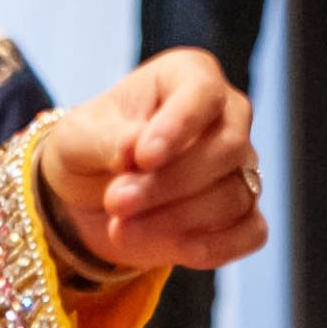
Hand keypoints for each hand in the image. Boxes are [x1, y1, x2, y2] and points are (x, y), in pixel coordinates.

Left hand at [34, 49, 267, 274]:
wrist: (86, 195)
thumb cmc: (88, 148)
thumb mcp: (76, 137)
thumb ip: (106, 139)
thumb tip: (134, 150)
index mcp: (189, 77)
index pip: (202, 93)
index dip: (178, 126)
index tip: (141, 158)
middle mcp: (227, 117)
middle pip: (226, 149)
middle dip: (168, 183)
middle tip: (115, 202)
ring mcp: (241, 167)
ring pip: (234, 195)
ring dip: (177, 219)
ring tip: (121, 227)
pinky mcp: (242, 213)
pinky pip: (250, 232)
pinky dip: (216, 246)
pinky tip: (177, 250)